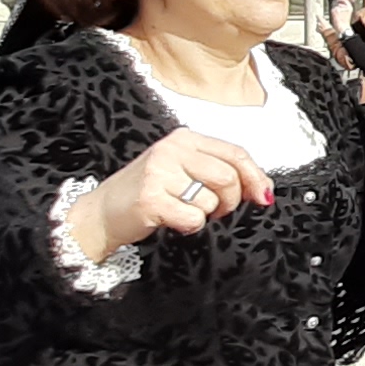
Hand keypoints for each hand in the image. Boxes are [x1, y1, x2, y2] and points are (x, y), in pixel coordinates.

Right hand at [69, 129, 274, 262]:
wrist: (101, 212)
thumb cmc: (146, 192)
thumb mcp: (182, 170)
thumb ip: (219, 171)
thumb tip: (263, 188)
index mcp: (184, 138)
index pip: (235, 152)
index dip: (256, 177)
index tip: (263, 195)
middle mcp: (172, 150)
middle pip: (229, 177)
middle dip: (231, 201)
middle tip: (215, 209)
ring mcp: (160, 173)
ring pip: (212, 200)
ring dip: (206, 215)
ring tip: (185, 211)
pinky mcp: (151, 199)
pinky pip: (193, 218)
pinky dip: (190, 226)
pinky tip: (173, 220)